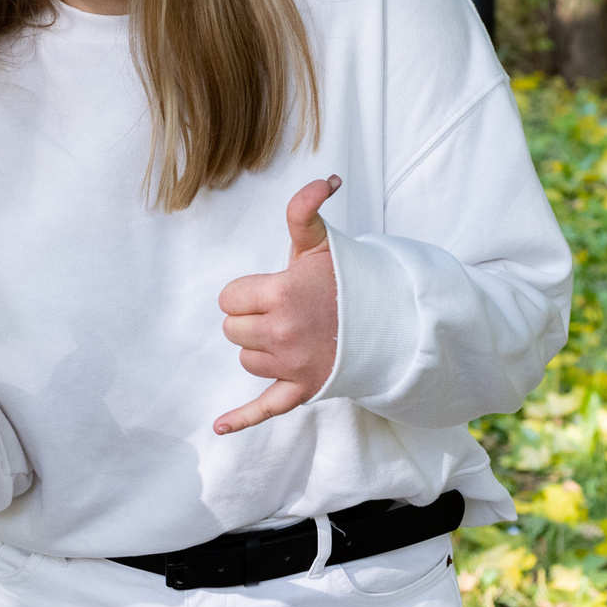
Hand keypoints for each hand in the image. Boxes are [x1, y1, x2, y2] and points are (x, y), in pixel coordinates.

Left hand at [213, 176, 342, 435]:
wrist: (388, 323)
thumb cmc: (348, 280)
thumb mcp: (322, 242)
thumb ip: (307, 210)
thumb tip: (324, 179)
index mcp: (279, 294)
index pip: (229, 299)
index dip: (248, 293)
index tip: (275, 289)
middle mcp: (280, 333)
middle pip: (232, 330)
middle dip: (252, 320)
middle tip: (287, 311)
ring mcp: (290, 365)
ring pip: (246, 360)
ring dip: (262, 349)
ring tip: (295, 334)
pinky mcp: (301, 390)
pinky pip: (264, 409)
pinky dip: (240, 419)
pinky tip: (218, 427)